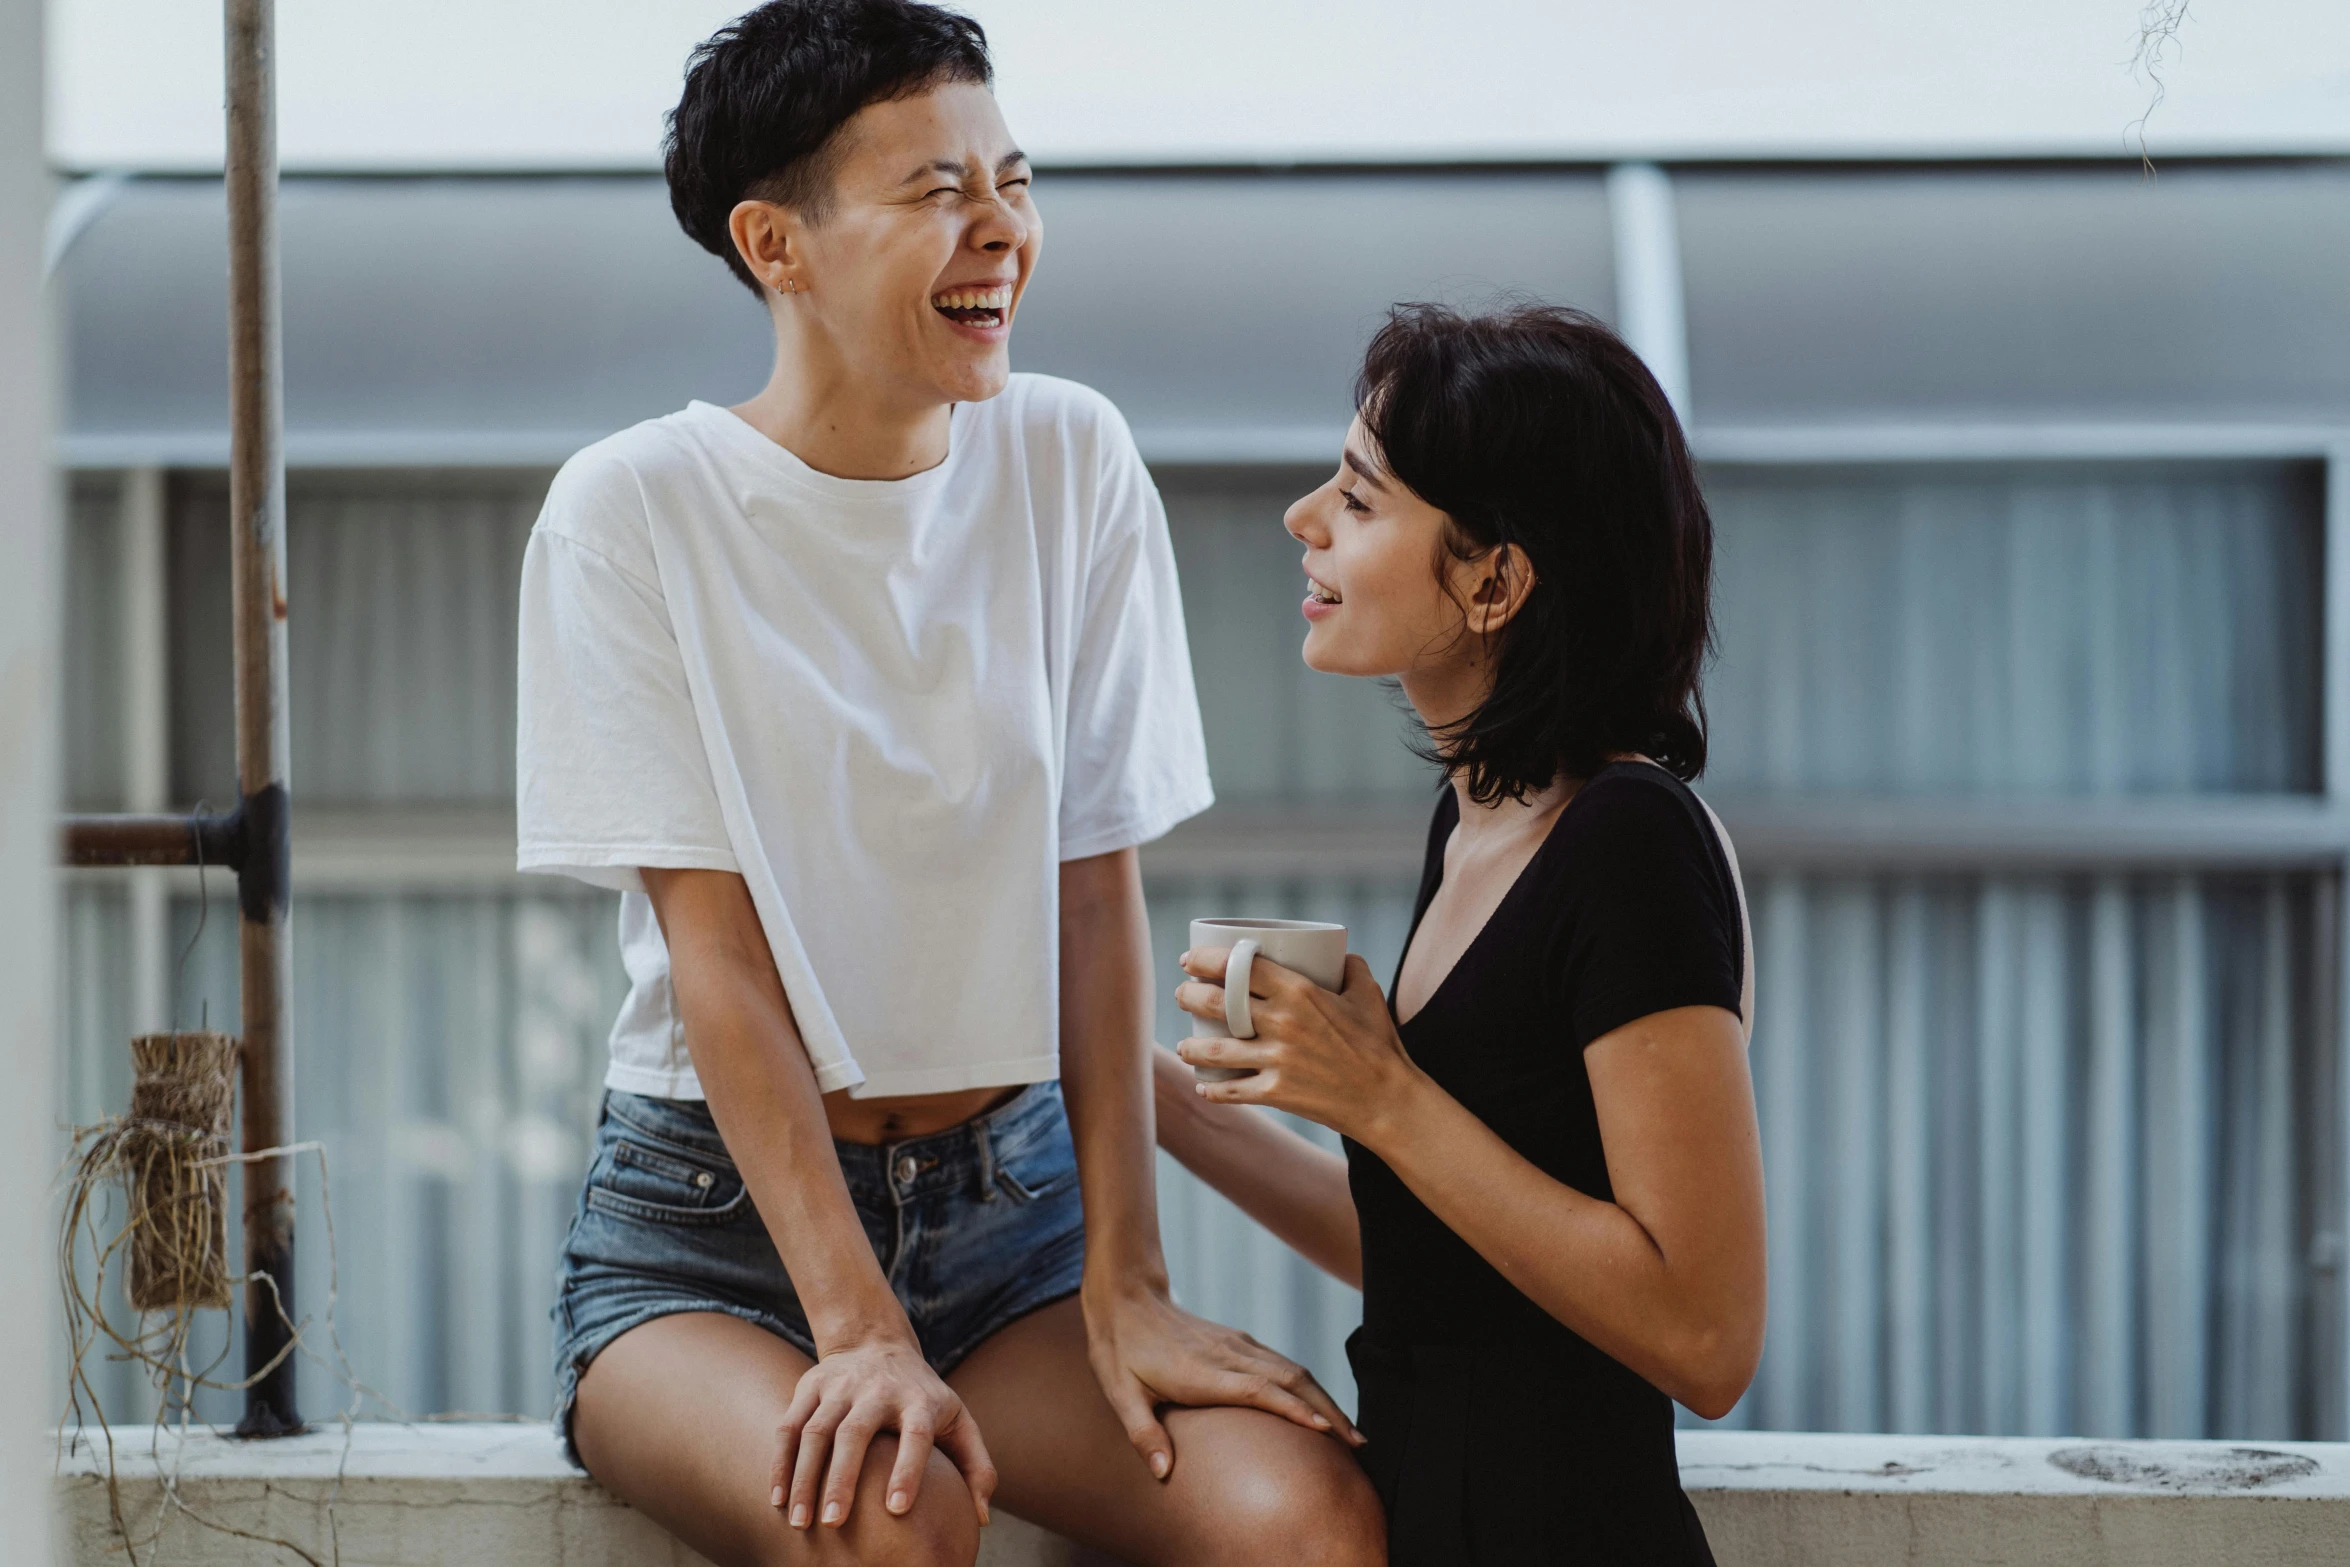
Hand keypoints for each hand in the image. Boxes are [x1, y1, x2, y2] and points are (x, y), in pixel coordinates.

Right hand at [772, 1331, 996, 1530]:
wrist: (878, 1342)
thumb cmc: (923, 1398)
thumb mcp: (958, 1420)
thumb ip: (976, 1466)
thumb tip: (980, 1518)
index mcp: (920, 1400)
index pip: (916, 1433)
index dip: (907, 1469)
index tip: (896, 1509)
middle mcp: (879, 1390)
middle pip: (856, 1432)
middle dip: (843, 1479)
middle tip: (833, 1523)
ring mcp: (841, 1386)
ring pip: (816, 1431)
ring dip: (804, 1477)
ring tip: (801, 1522)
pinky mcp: (811, 1385)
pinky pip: (790, 1425)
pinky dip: (781, 1462)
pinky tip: (778, 1498)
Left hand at [1082, 1275, 1363, 1478]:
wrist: (1127, 1298)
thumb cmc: (1121, 1350)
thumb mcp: (1120, 1393)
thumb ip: (1142, 1433)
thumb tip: (1162, 1472)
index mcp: (1203, 1372)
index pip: (1259, 1390)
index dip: (1294, 1410)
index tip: (1325, 1433)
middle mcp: (1229, 1355)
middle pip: (1292, 1380)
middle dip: (1327, 1412)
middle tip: (1357, 1444)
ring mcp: (1238, 1345)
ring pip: (1294, 1370)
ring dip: (1324, 1399)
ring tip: (1350, 1432)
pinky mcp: (1240, 1341)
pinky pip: (1283, 1363)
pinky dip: (1309, 1386)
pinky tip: (1320, 1406)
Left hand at [1174, 947, 1424, 1144]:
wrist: (1388, 1099)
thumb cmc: (1380, 1045)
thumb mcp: (1368, 995)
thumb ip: (1351, 968)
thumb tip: (1338, 954)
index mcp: (1299, 992)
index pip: (1238, 967)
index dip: (1206, 960)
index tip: (1190, 960)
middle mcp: (1281, 1023)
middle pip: (1216, 1004)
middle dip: (1189, 996)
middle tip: (1183, 995)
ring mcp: (1276, 1060)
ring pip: (1214, 1051)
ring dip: (1190, 1048)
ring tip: (1183, 1045)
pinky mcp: (1276, 1092)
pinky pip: (1232, 1091)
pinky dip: (1212, 1090)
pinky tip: (1203, 1087)